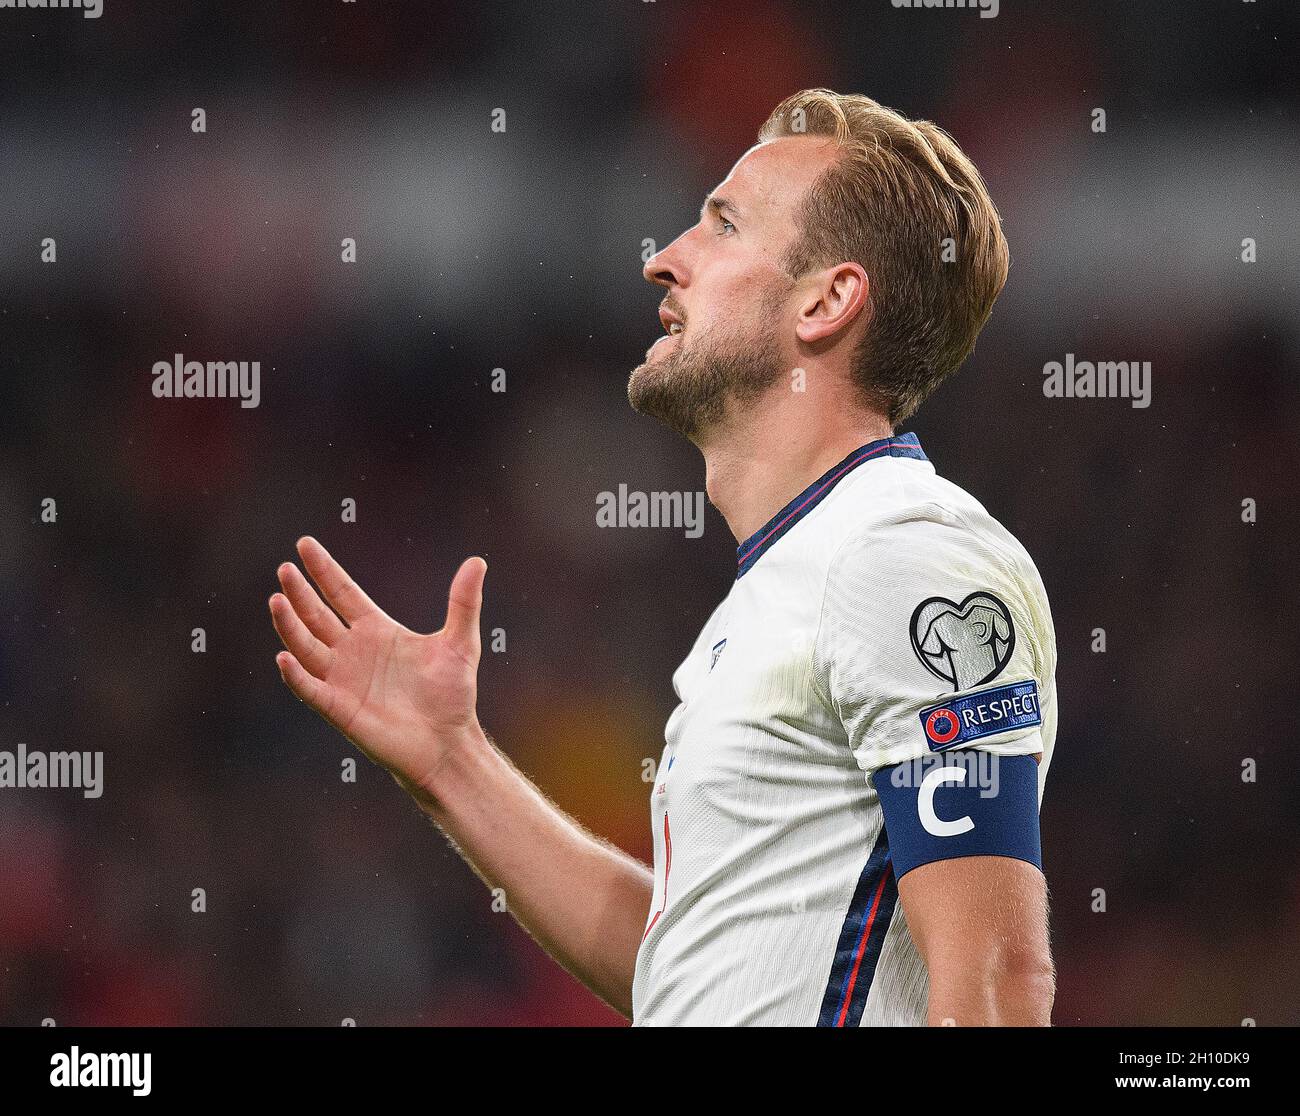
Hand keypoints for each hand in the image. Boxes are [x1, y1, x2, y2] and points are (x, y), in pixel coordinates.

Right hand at [269, 536, 486, 801]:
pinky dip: (295, 674)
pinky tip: (285, 656)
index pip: (342, 593)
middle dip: (300, 592)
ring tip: (277, 599)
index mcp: (377, 631)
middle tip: (285, 568)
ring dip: (290, 625)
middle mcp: (353, 651)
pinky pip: (309, 688)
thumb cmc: (452, 695)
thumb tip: (478, 561)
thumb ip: (463, 602)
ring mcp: (342, 679)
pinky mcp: (338, 708)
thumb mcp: (460, 642)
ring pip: (306, 646)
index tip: (304, 545)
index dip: (323, 570)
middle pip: (317, 615)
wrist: (448, 743)